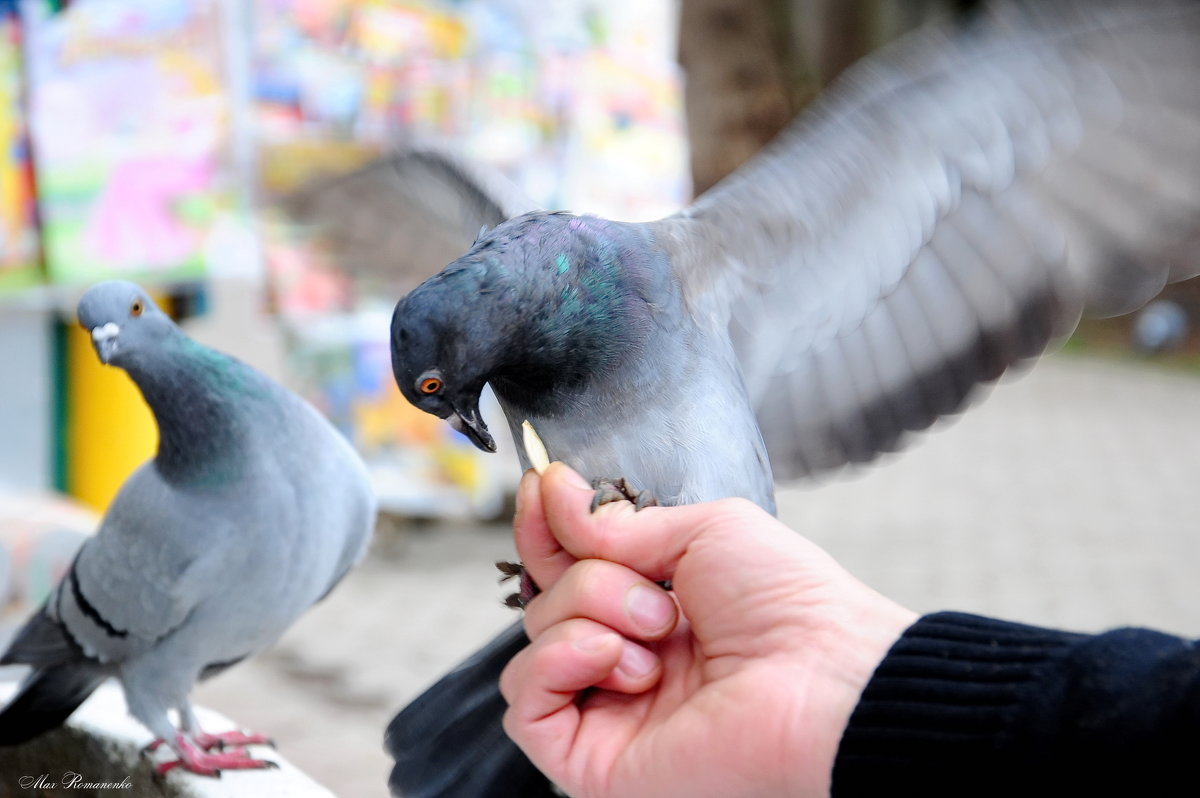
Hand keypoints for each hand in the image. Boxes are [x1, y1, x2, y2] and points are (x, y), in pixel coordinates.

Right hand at [500, 463, 916, 797]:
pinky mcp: (592, 761)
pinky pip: (525, 706)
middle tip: (657, 596)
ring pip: (534, 643)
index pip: (570, 565)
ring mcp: (610, 711)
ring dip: (586, 617)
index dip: (547, 527)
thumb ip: (618, 522)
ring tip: (657, 636)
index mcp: (655, 608)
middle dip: (591, 578)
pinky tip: (613, 655)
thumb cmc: (790, 607)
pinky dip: (557, 663)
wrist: (824, 680)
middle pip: (548, 599)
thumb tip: (554, 495)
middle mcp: (629, 659)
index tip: (537, 486)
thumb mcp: (703, 531)